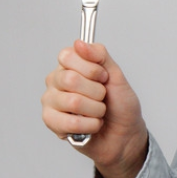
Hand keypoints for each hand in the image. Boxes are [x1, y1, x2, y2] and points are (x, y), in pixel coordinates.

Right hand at [42, 40, 147, 177]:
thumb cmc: (121, 105)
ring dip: (95, 110)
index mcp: (71, 66)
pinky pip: (69, 122)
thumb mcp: (116, 75)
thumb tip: (80, 42)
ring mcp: (51, 102)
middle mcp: (56, 82)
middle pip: (70, 78)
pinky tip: (92, 125)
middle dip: (97, 91)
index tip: (103, 76)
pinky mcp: (51, 123)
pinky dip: (90, 125)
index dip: (91, 68)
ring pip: (72, 101)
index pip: (67, 55)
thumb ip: (100, 56)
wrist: (125, 135)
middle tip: (102, 97)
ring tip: (98, 112)